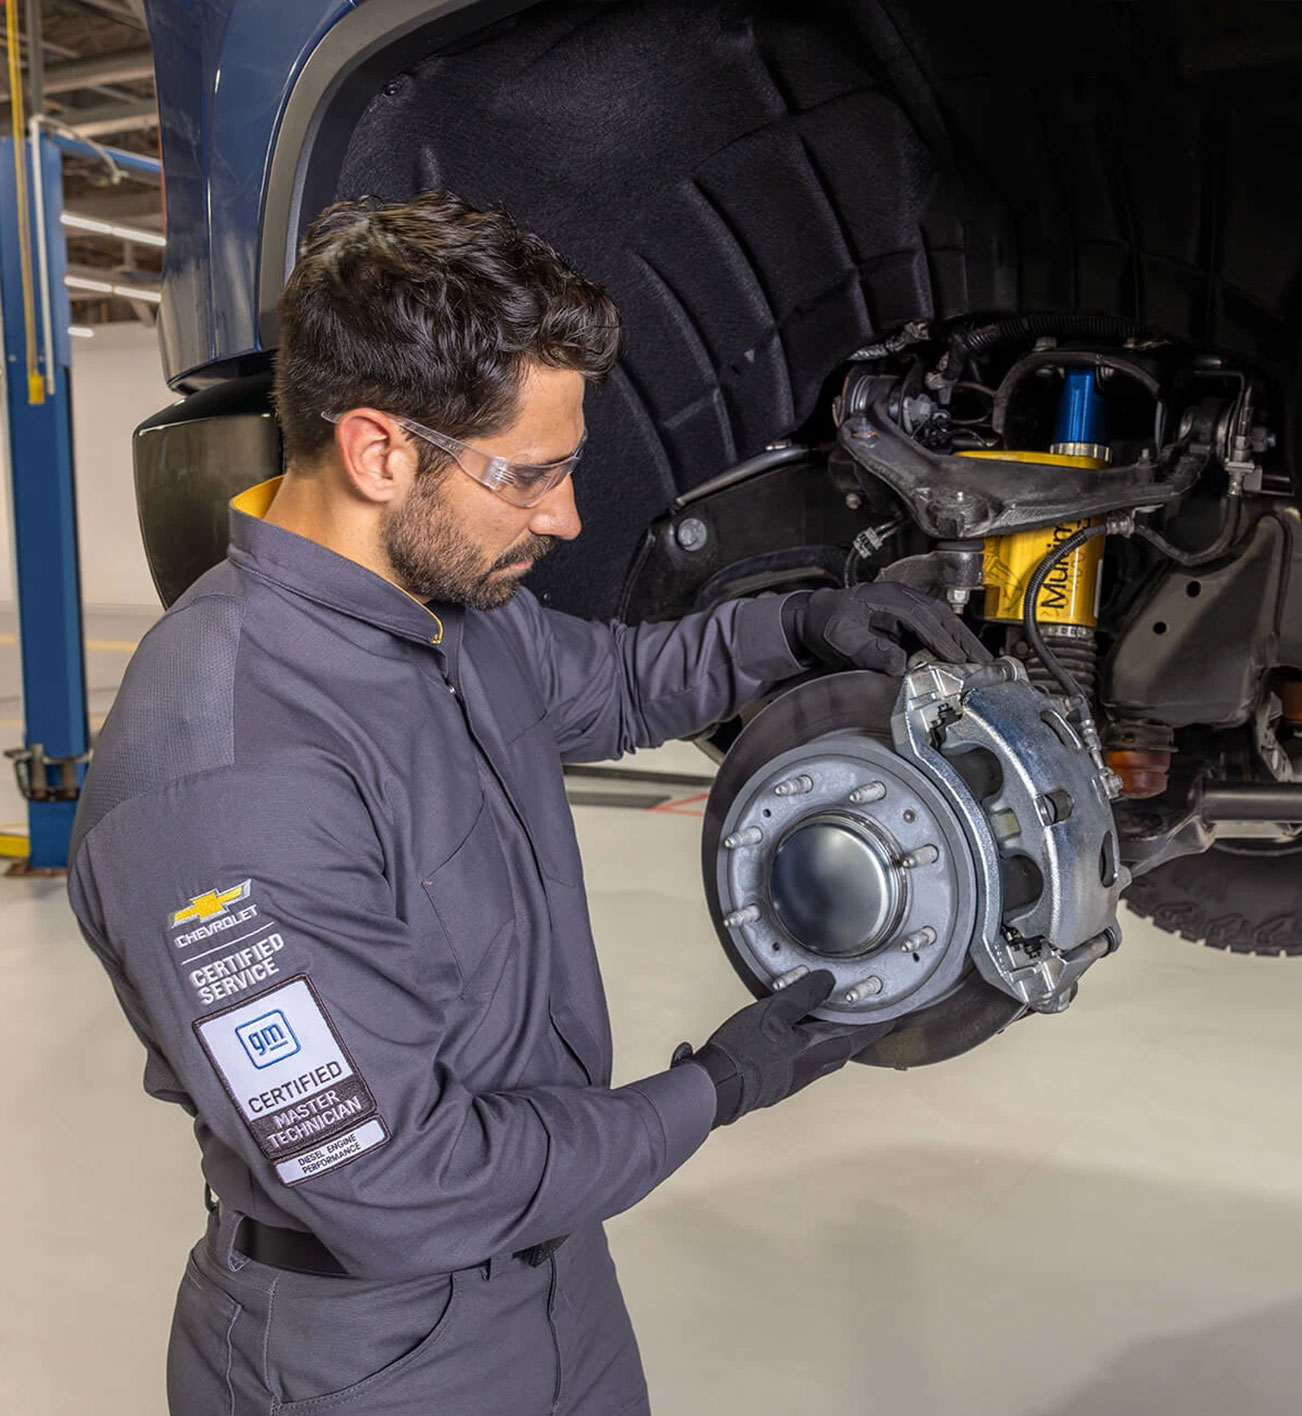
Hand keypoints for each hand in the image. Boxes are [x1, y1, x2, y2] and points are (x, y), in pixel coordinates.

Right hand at [672, 970, 871, 1127]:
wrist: (717, 1089)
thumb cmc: (745, 1052)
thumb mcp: (774, 1013)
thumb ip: (803, 995)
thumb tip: (828, 981)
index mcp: (821, 1051)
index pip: (864, 1033)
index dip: (882, 1020)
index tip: (898, 1011)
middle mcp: (816, 1067)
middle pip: (848, 1045)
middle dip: (860, 1027)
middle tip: (867, 1010)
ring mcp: (799, 1077)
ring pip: (828, 1052)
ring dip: (835, 1034)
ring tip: (834, 1016)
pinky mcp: (783, 1080)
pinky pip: (809, 1057)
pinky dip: (814, 1041)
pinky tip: (798, 1032)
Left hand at [782, 582, 989, 675]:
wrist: (814, 617)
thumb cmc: (825, 623)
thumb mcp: (839, 638)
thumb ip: (867, 650)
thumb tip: (898, 664)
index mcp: (888, 597)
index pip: (923, 619)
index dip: (941, 640)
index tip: (957, 660)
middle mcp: (902, 597)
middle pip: (942, 616)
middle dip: (964, 640)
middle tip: (984, 663)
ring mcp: (907, 605)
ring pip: (943, 621)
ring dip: (962, 641)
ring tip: (981, 662)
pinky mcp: (907, 617)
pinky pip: (935, 628)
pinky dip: (951, 642)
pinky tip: (960, 659)